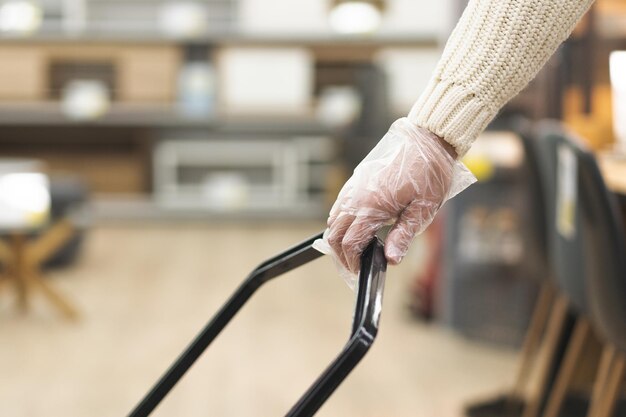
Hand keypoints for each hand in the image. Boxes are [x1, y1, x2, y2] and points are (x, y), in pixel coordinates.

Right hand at [314, 118, 474, 284]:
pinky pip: (338, 205)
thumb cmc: (429, 173)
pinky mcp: (355, 180)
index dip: (351, 262)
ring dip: (339, 237)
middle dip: (340, 254)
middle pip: (333, 234)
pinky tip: (356, 227)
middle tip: (354, 265)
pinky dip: (340, 222)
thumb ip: (403, 235)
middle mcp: (355, 197)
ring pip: (332, 219)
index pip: (349, 243)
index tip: (359, 271)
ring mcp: (352, 187)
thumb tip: (390, 260)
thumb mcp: (423, 209)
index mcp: (371, 206)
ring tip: (355, 250)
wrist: (426, 139)